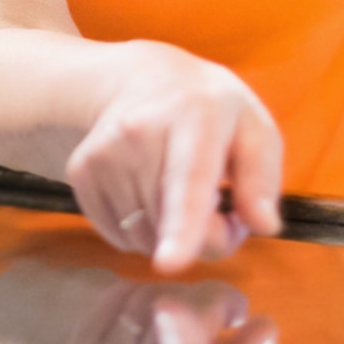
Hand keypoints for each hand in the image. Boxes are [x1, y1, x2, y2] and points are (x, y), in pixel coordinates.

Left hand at [60, 278, 279, 343]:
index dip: (182, 339)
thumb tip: (260, 328)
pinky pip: (119, 295)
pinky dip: (140, 300)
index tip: (169, 306)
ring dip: (173, 301)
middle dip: (204, 304)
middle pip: (173, 314)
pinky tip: (149, 329)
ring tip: (182, 332)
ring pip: (148, 299)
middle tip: (220, 320)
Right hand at [65, 47, 283, 272]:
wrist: (137, 80)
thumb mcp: (252, 126)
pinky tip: (150, 193)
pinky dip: (142, 230)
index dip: (182, 227)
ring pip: (145, 238)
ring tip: (180, 192)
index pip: (189, 181)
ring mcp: (104, 152)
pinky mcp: (81, 171)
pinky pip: (119, 235)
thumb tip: (262, 225)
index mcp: (195, 116)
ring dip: (170, 235)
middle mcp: (140, 131)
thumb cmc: (205, 110)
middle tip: (220, 206)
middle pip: (171, 225)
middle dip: (206, 237)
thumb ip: (262, 179)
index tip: (171, 263)